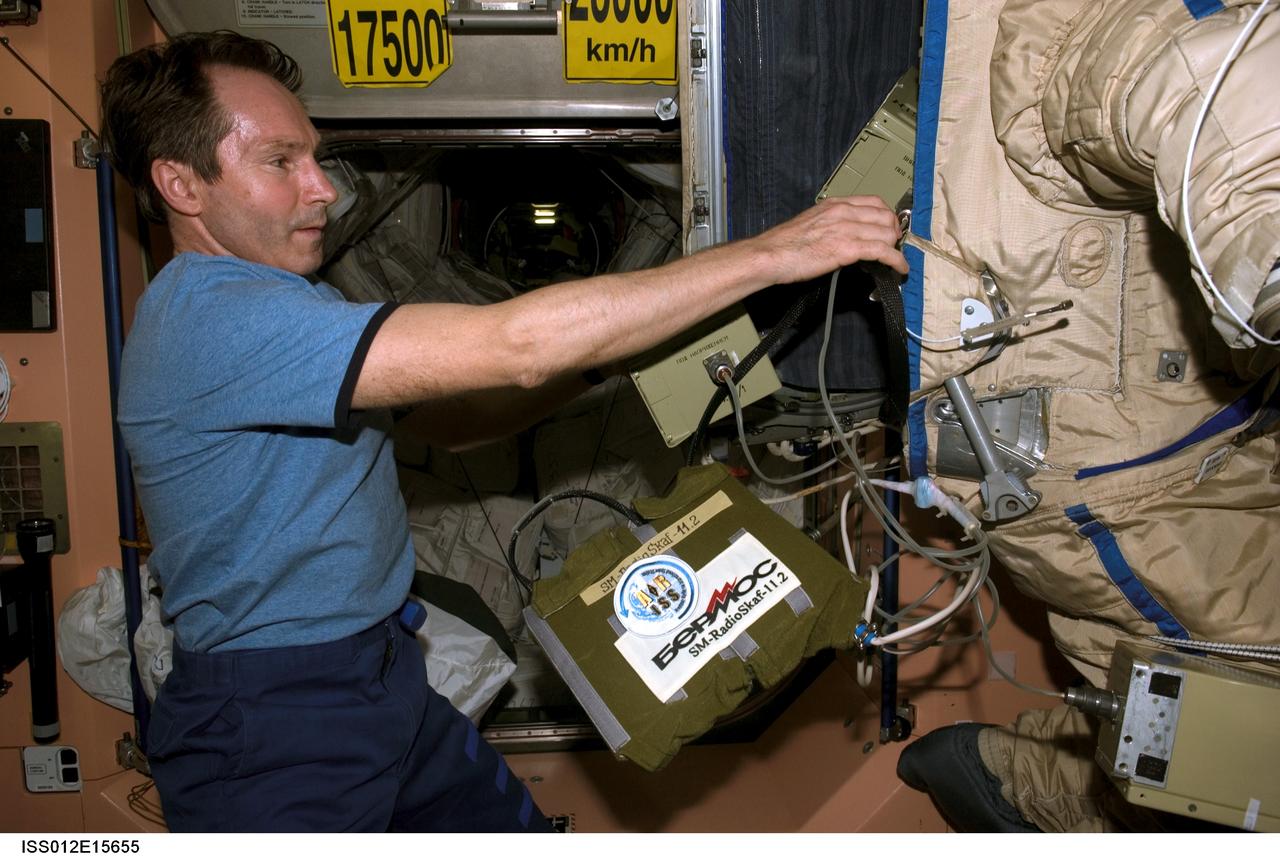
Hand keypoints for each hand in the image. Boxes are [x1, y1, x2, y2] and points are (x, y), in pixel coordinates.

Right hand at [752, 195, 907, 283]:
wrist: (769, 255)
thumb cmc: (784, 245)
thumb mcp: (811, 223)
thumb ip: (832, 224)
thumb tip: (846, 236)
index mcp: (834, 204)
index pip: (874, 201)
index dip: (887, 216)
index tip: (888, 227)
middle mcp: (843, 212)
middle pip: (886, 217)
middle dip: (894, 233)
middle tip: (893, 246)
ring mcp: (846, 229)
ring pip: (887, 233)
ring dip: (896, 249)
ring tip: (895, 261)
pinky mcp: (847, 248)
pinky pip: (882, 252)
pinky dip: (896, 261)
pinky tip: (899, 269)